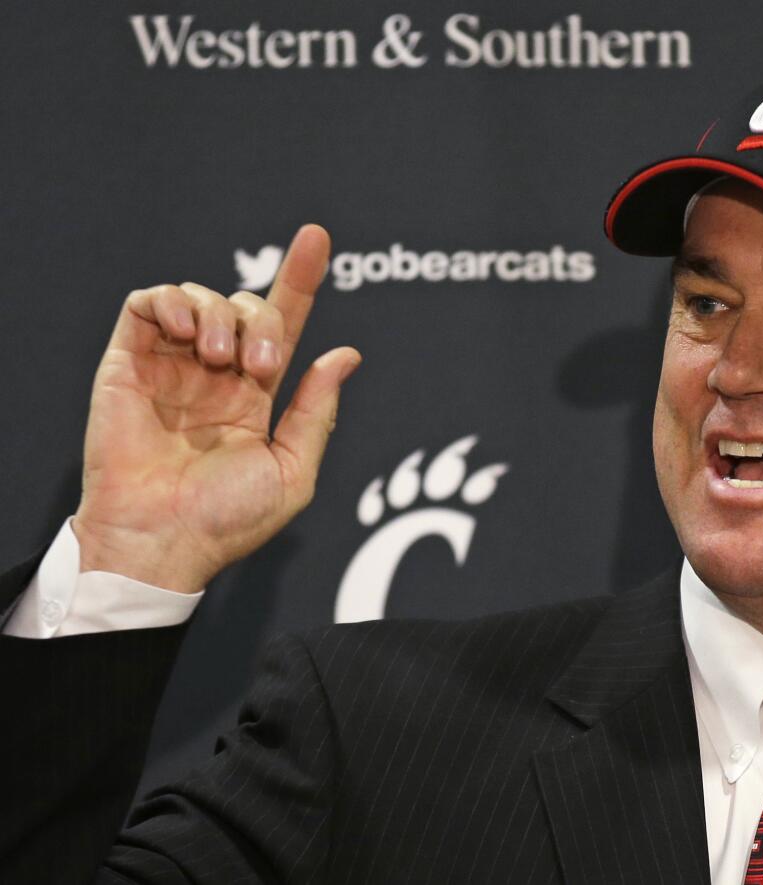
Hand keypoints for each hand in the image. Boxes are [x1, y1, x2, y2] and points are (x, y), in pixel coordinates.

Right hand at [73, 225, 360, 593]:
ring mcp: (171, 365)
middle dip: (265, 321)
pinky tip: (186, 330)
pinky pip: (147, 302)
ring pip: (204, 297)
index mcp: (255, 395)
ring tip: (217, 361)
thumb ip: (317, 410)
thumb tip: (346, 354)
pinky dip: (172, 300)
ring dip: (222, 315)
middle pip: (250, 306)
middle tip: (257, 368)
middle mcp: (214, 374)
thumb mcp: (293, 471)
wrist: (160, 538)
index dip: (300, 281)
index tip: (318, 238)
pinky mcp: (128, 360)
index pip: (282, 325)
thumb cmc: (227, 519)